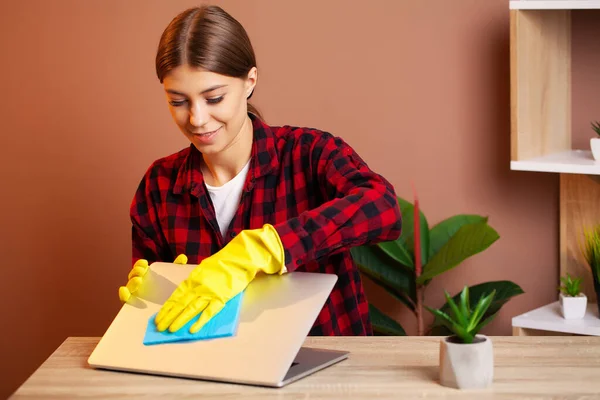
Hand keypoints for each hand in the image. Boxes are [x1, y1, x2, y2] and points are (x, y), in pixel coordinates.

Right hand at [118, 254, 187, 301]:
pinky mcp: (133, 304)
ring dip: (131, 282)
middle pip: (133, 276)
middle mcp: (139, 284)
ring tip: (138, 280)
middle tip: (142, 271)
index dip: (140, 264)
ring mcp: (135, 294)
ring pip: (128, 286)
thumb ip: (177, 267)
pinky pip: (124, 299)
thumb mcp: (175, 277)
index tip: (145, 263)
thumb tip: (183, 257)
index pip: (140, 267)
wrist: (170, 310)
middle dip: (136, 272)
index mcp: (147, 275)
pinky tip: (124, 291)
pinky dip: (123, 294)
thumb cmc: (170, 289)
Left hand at [154, 224, 285, 333]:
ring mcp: (209, 292)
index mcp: (193, 278)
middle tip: (160, 328)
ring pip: (191, 309)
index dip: (166, 308)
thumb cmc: (223, 262)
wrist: (239, 258)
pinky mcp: (221, 297)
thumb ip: (195, 281)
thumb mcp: (204, 268)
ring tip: (171, 330)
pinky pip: (209, 311)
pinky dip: (200, 321)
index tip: (158, 318)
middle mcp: (198, 286)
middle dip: (169, 317)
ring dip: (180, 320)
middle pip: (180, 304)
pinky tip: (192, 330)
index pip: (176, 296)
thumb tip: (186, 293)